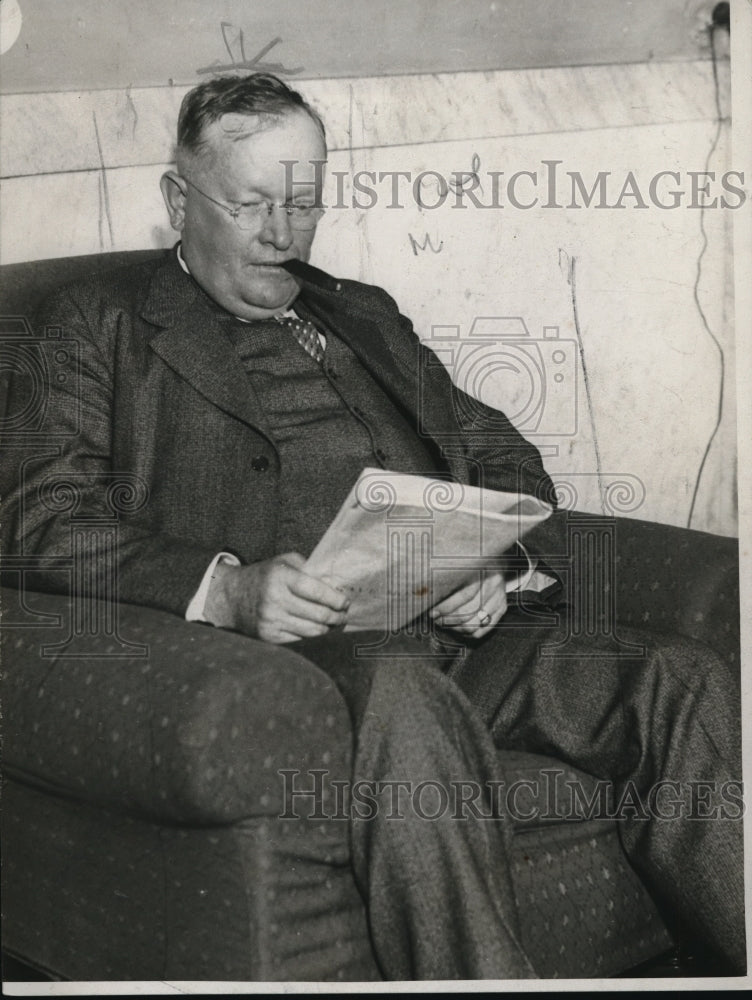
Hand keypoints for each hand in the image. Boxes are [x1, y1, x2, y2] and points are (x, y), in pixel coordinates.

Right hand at [204, 552, 349, 642]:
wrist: (233, 596)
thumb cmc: (266, 576)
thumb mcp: (284, 563)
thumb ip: (309, 570)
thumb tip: (335, 586)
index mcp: (281, 576)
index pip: (317, 591)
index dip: (336, 599)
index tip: (345, 602)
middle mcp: (275, 599)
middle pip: (319, 614)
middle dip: (337, 616)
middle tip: (344, 615)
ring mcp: (271, 620)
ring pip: (313, 631)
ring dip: (328, 629)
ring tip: (335, 624)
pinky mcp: (268, 636)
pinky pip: (300, 640)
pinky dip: (312, 637)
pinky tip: (318, 630)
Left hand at [428, 571, 506, 638]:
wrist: (495, 561)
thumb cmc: (472, 564)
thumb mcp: (462, 565)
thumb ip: (449, 579)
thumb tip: (430, 596)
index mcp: (483, 571)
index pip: (464, 595)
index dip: (446, 607)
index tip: (433, 612)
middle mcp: (493, 586)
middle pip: (469, 612)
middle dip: (448, 619)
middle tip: (436, 619)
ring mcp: (499, 599)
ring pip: (474, 624)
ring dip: (455, 628)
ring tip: (443, 623)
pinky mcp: (502, 609)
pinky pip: (483, 630)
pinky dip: (467, 633)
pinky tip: (456, 628)